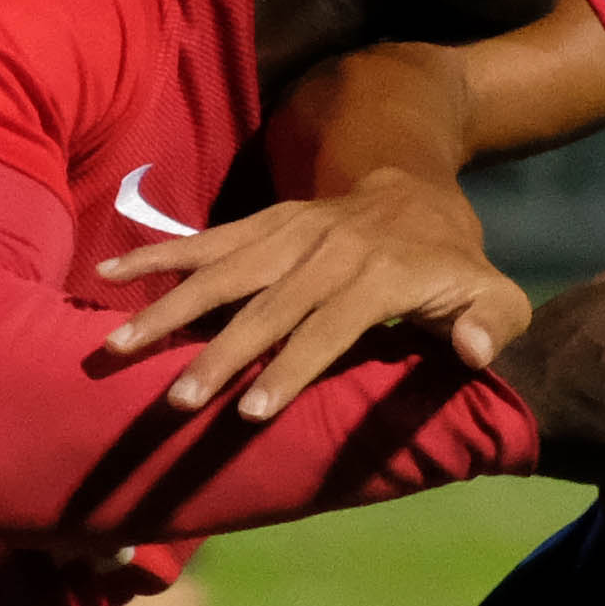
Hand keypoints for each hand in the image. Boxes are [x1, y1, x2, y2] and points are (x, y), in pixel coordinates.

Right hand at [95, 170, 537, 414]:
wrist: (421, 193)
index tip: (249, 412)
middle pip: (267, 304)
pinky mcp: (265, 220)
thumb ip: (492, 326)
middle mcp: (331, 247)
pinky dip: (156, 253)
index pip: (331, 326)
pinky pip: (206, 237)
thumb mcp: (498, 297)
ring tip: (121, 345)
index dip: (291, 368)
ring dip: (170, 306)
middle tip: (176, 402)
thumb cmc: (456, 269)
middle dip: (220, 354)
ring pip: (224, 268)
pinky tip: (106, 271)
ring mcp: (292, 228)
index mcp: (384, 274)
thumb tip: (470, 351)